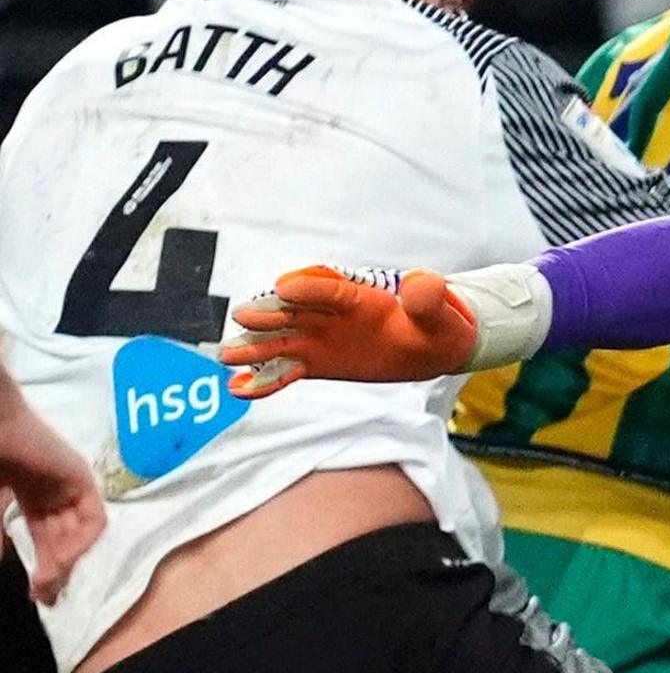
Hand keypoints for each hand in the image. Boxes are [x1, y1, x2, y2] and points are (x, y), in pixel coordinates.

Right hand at [0, 380, 101, 603]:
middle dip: (57, 572)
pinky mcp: (82, 479)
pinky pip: (93, 520)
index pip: (48, 538)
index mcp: (33, 495)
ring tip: (48, 582)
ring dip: (67, 561)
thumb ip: (0, 531)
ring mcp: (71, 485)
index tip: (36, 595)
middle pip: (66, 540)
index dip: (44, 567)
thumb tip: (1, 563)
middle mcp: (57, 492)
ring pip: (81, 533)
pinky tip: (62, 558)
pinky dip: (81, 542)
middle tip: (46, 598)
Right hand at [221, 267, 478, 396]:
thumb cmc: (434, 324)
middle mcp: (331, 314)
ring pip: (282, 342)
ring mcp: (319, 339)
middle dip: (272, 314)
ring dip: (256, 349)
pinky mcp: (315, 362)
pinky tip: (238, 390)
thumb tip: (424, 283)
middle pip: (296, 312)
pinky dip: (265, 381)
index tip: (285, 287)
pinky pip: (287, 371)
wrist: (429, 346)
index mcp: (360, 296)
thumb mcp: (438, 312)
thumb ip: (428, 298)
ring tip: (227, 357)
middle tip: (244, 317)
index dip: (310, 288)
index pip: (331, 289)